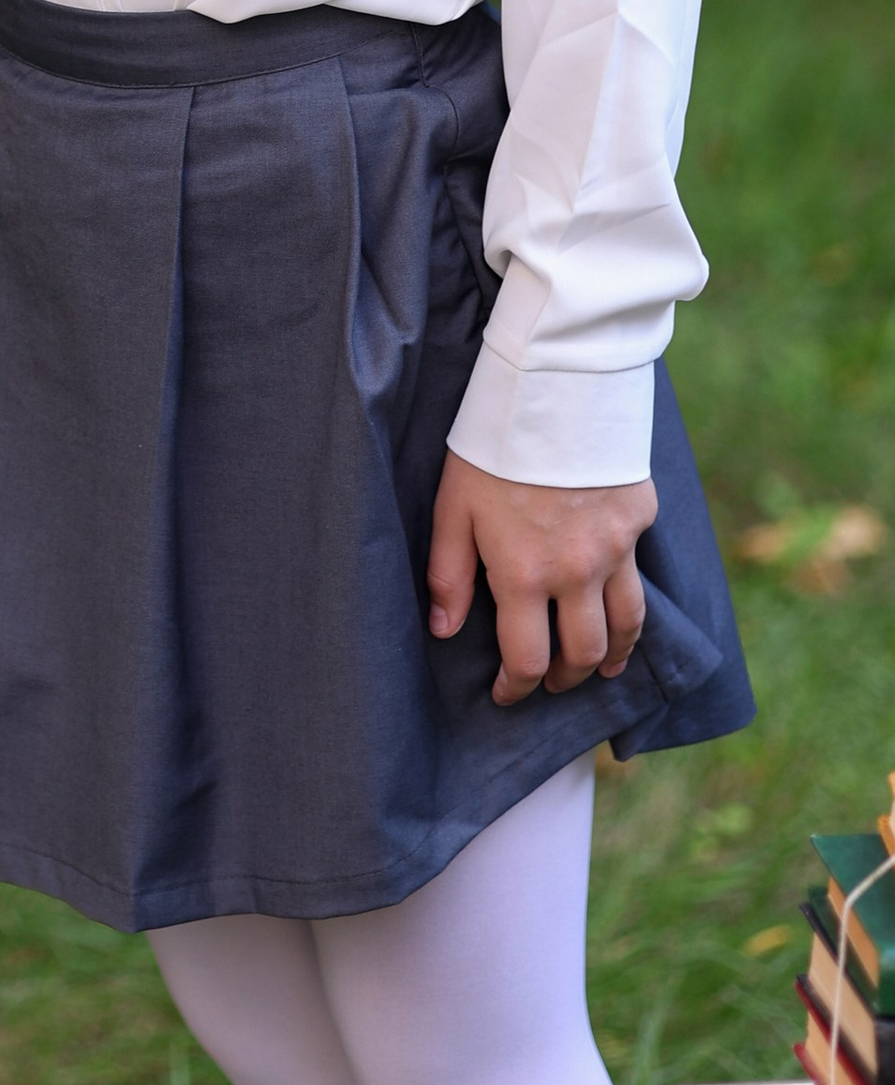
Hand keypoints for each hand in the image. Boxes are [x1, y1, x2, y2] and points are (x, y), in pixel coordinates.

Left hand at [427, 450, 657, 704]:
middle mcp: (577, 573)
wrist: (555, 390)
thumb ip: (450, 575)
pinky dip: (630, 600)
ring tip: (603, 667)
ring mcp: (616, 549)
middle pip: (584, 653)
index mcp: (524, 575)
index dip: (515, 687)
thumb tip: (444, 629)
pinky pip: (640, 573)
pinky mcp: (639, 519)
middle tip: (552, 682)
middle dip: (566, 678)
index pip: (527, 658)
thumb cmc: (492, 448)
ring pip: (627, 625)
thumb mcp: (453, 509)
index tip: (506, 694)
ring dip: (613, 655)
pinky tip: (621, 606)